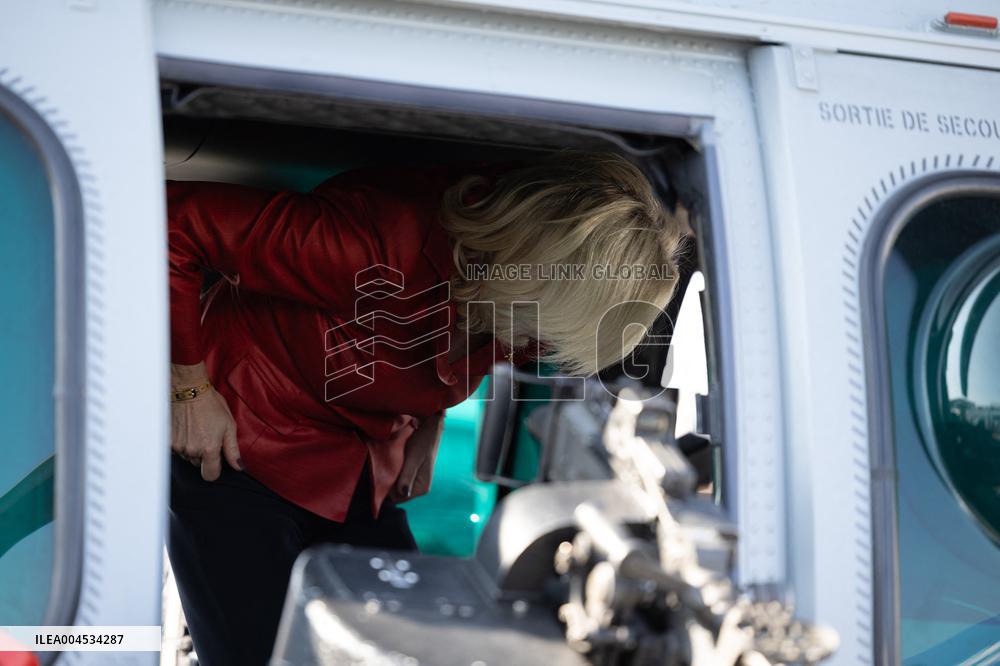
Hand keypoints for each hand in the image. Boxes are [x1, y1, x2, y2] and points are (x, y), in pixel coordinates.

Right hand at [171, 362, 242, 480]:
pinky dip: (182, 443)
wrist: (189, 390)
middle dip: (204, 456)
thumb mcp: (229, 426)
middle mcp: (191, 451)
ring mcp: (178, 446)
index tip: (217, 459)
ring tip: (197, 430)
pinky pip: (177, 450)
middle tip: (208, 436)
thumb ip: (232, 450)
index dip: (215, 469)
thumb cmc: (211, 405)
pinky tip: (187, 429)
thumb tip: (239, 467)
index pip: (210, 475)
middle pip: (198, 465)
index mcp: (209, 449)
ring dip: (193, 449)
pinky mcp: (168, 440)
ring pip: (187, 457)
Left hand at [389, 411, 443, 503]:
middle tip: (387, 466)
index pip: (397, 498)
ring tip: (391, 462)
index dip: (387, 489)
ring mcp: (416, 480)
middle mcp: (420, 487)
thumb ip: (407, 477)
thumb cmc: (422, 441)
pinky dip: (394, 471)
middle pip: (396, 493)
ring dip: (391, 476)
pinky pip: (398, 478)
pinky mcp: (412, 473)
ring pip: (396, 485)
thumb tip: (403, 493)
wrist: (429, 427)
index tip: (384, 474)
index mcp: (422, 487)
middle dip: (389, 482)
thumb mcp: (413, 458)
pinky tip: (394, 461)